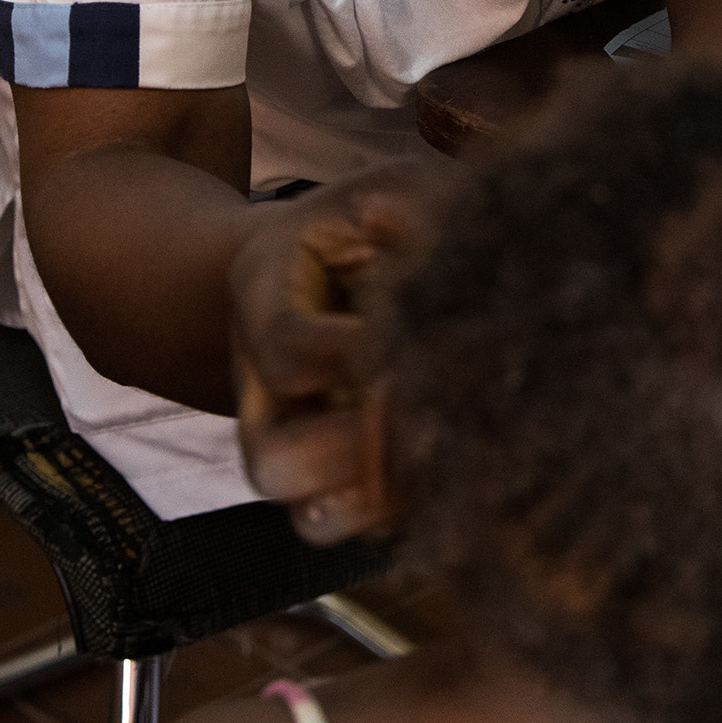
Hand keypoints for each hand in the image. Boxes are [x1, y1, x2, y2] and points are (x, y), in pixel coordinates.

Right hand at [230, 162, 436, 543]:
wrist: (341, 264)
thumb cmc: (374, 221)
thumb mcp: (386, 191)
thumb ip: (407, 208)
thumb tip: (420, 233)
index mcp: (262, 302)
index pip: (287, 350)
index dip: (351, 354)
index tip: (417, 335)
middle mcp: (262, 392)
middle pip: (274, 462)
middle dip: (357, 448)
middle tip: (429, 411)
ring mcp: (296, 446)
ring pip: (311, 517)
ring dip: (382, 498)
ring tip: (447, 453)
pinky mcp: (339, 482)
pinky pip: (361, 531)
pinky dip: (407, 516)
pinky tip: (459, 469)